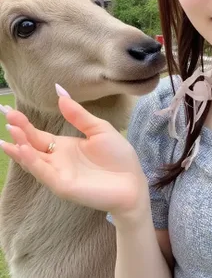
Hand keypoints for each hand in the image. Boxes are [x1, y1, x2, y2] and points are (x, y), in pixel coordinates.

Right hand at [0, 87, 148, 217]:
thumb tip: (59, 91)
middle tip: (6, 115)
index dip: (24, 124)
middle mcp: (57, 161)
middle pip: (31, 145)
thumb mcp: (98, 129)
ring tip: (11, 132)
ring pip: (33, 160)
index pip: (37, 135)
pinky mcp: (63, 186)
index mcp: (64, 147)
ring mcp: (58, 174)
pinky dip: (32, 161)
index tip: (9, 111)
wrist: (133, 182)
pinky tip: (24, 149)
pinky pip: (44, 173)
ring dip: (21, 147)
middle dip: (19, 132)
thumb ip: (77, 114)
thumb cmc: (119, 157)